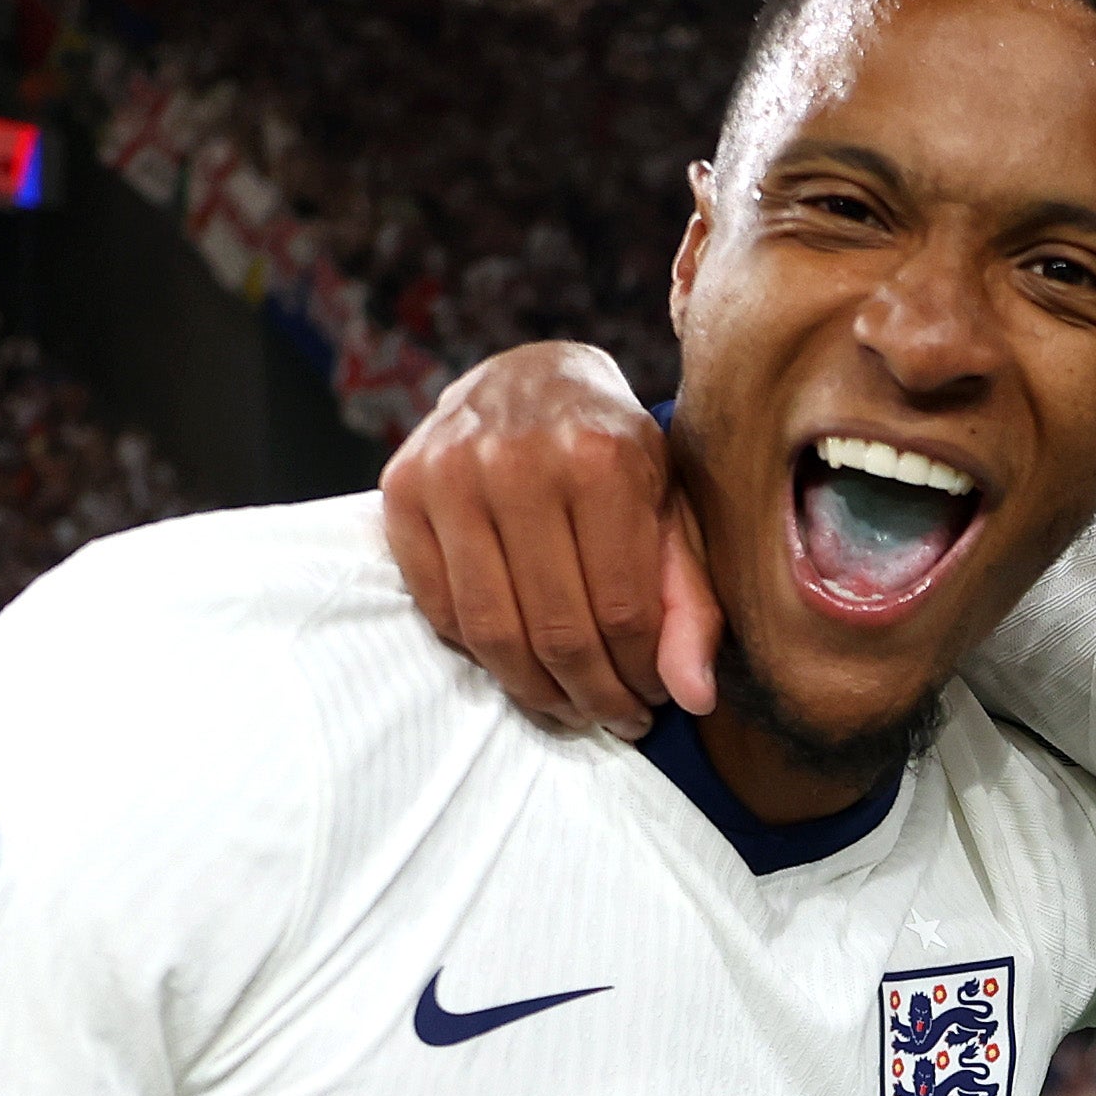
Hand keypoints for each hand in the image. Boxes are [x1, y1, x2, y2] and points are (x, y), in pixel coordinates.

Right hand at [380, 343, 720, 733]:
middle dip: (593, 695)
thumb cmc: (615, 454)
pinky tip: (518, 663)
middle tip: (614, 718)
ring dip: (535, 692)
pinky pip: (439, 608)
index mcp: (601, 460)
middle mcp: (519, 461)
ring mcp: (451, 474)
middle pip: (556, 630)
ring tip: (569, 708)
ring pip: (491, 630)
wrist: (532, 377)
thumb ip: (690, 603)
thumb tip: (694, 697)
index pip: (623, 610)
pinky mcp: (401, 490)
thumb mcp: (672, 511)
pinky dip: (480, 654)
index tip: (654, 698)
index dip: (640, 673)